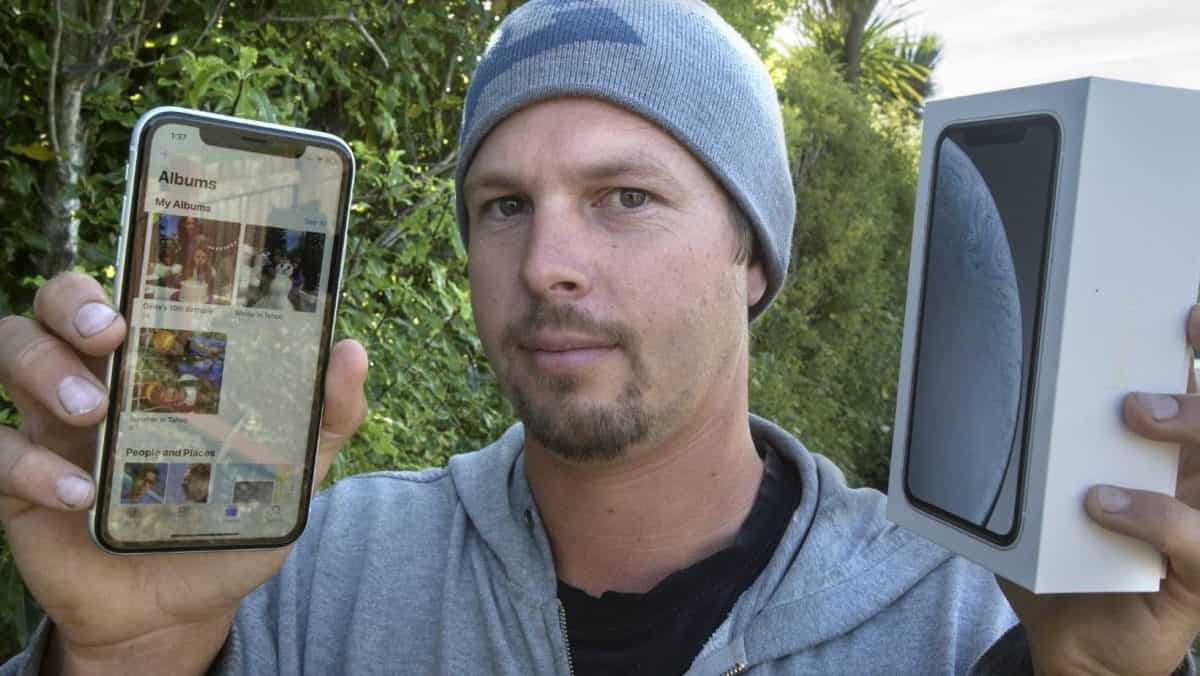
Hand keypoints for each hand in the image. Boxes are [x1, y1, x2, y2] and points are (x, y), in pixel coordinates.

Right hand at [0, 272, 367, 674]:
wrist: (179, 612)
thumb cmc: (228, 525)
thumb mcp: (290, 475)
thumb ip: (326, 417)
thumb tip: (352, 350)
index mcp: (158, 362)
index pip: (130, 288)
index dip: (130, 266)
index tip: (152, 273)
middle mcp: (99, 377)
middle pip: (55, 302)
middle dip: (73, 302)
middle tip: (111, 333)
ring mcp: (51, 424)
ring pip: (11, 351)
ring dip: (45, 370)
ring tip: (93, 413)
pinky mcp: (20, 479)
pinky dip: (29, 465)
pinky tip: (80, 494)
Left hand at [1001, 305, 1199, 675]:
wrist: (1071, 644)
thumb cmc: (1055, 564)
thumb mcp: (1026, 501)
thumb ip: (1008, 458)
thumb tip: (950, 404)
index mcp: (1159, 455)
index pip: (1192, 391)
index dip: (1196, 350)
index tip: (1184, 315)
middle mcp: (1190, 483)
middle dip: (1190, 390)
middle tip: (1132, 392)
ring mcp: (1199, 525)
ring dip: (1186, 427)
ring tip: (1130, 417)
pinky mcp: (1197, 575)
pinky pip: (1199, 539)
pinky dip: (1154, 513)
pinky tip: (1103, 504)